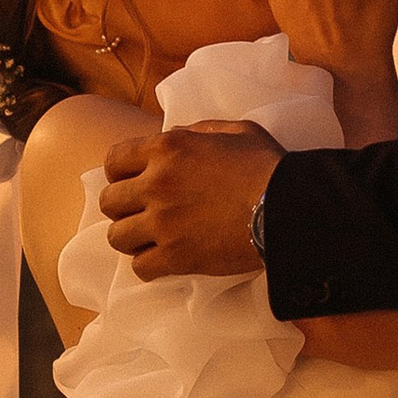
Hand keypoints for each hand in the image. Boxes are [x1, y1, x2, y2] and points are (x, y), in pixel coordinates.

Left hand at [99, 122, 280, 276]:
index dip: (119, 172)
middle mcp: (156, 184)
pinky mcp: (176, 257)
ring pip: (117, 237)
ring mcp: (163, 223)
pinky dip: (148, 265)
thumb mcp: (234, 130)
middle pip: (109, 201)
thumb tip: (175, 136)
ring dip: (131, 237)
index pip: (113, 160)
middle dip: (122, 206)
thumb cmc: (267, 166)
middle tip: (142, 211)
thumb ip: (198, 130)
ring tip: (149, 238)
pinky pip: (139, 267)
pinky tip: (162, 259)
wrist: (288, 209)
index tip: (131, 180)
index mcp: (166, 149)